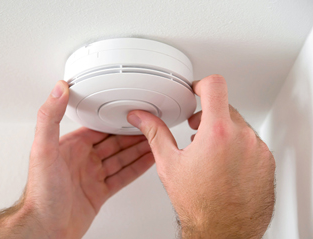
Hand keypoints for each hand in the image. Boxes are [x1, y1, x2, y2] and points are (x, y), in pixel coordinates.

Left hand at [14, 80, 154, 237]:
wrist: (46, 228)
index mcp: (70, 147)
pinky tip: (148, 160)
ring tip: (155, 140)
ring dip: (138, 149)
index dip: (115, 119)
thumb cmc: (41, 194)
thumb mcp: (43, 149)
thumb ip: (49, 118)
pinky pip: (123, 176)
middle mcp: (82, 160)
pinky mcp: (99, 192)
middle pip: (113, 142)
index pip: (98, 127)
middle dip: (132, 134)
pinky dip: (137, 168)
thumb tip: (58, 89)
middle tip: (150, 125)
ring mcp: (92, 177)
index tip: (129, 111)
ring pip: (121, 158)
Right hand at [127, 75, 274, 237]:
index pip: (215, 86)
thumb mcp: (169, 163)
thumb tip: (141, 117)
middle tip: (196, 132)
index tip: (196, 91)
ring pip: (239, 126)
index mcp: (217, 133)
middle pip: (226, 107)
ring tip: (210, 153)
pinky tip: (225, 165)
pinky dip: (238, 147)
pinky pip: (252, 143)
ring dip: (224, 132)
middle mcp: (243, 138)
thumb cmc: (198, 204)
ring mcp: (258, 150)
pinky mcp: (267, 163)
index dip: (202, 84)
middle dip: (208, 115)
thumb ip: (155, 133)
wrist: (223, 231)